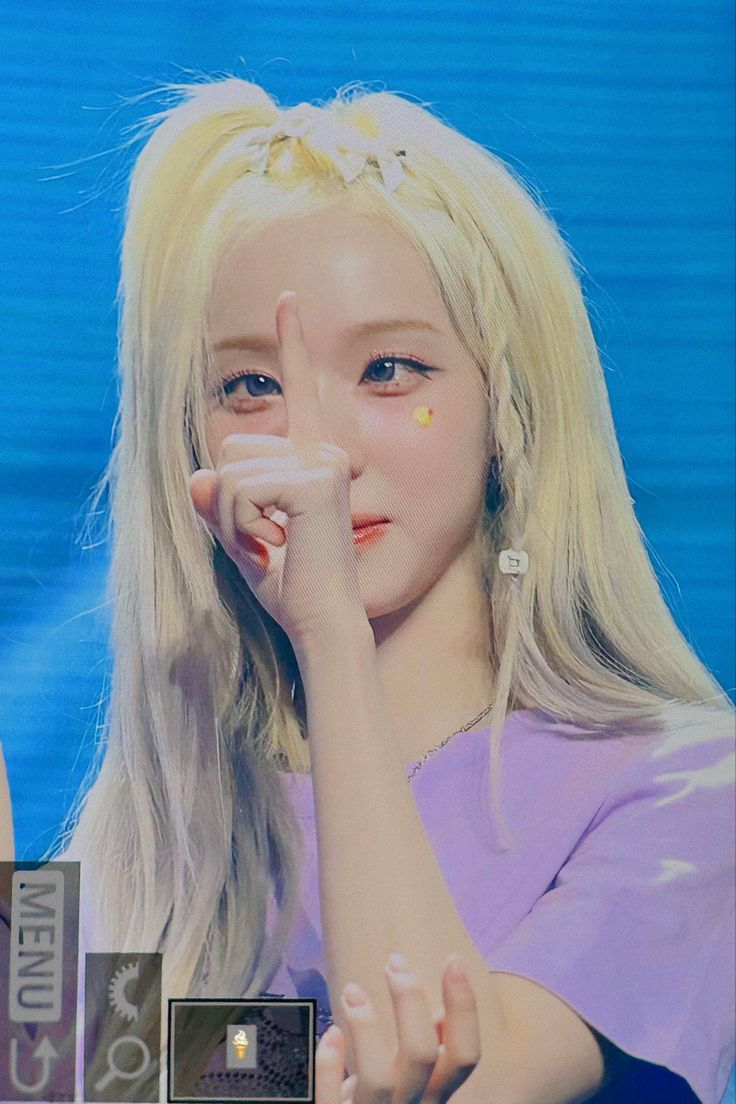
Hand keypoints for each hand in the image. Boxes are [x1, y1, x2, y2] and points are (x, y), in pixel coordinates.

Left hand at [190, 291, 365, 646]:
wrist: (322, 622)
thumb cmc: (291, 586)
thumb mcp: (241, 537)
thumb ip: (216, 502)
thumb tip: (196, 476)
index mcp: (312, 461)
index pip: (299, 394)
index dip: (291, 344)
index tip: (287, 299)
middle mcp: (323, 453)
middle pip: (231, 451)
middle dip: (227, 503)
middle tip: (267, 541)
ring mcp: (323, 463)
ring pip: (228, 476)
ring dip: (232, 522)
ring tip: (273, 549)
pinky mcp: (314, 480)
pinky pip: (237, 491)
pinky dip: (240, 527)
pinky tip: (277, 546)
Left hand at [315, 953, 481, 1103]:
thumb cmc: (385, 1103)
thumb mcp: (415, 1079)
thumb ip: (433, 1047)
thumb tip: (450, 1003)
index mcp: (435, 1094)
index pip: (465, 1055)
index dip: (464, 1006)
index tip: (452, 959)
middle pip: (423, 1055)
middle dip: (409, 1001)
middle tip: (393, 962)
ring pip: (379, 1079)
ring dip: (366, 1026)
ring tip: (351, 990)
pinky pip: (332, 1103)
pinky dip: (329, 1067)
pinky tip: (329, 1035)